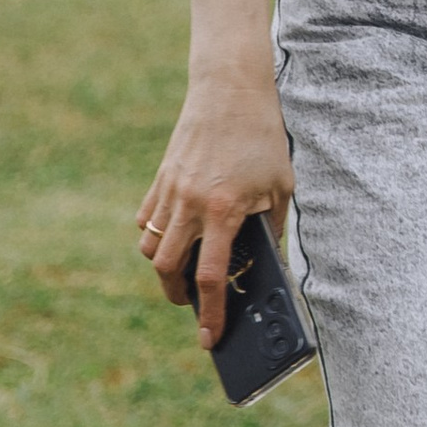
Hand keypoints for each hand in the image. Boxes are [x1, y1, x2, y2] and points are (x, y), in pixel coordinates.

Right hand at [138, 67, 294, 348]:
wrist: (231, 88)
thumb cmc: (263, 138)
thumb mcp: (280, 186)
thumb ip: (270, 230)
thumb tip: (267, 268)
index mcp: (223, 210)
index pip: (209, 277)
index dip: (210, 313)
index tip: (209, 338)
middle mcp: (189, 204)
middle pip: (168, 270)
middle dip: (178, 297)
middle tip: (193, 307)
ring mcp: (169, 190)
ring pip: (151, 248)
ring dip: (165, 268)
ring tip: (185, 274)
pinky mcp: (160, 178)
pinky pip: (146, 221)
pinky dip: (155, 237)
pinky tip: (176, 239)